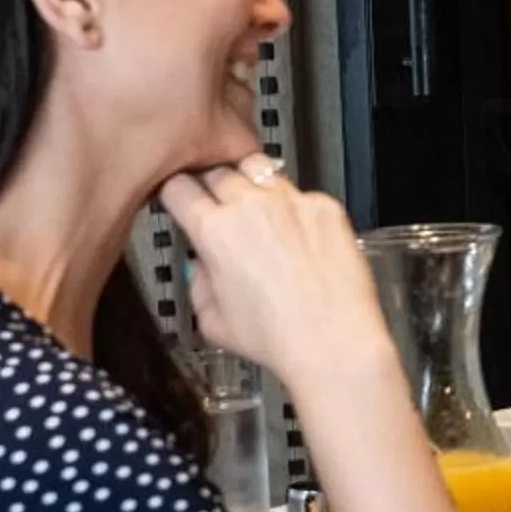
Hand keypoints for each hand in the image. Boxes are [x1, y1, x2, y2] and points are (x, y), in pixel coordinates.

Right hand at [157, 162, 395, 391]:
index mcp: (214, 230)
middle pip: (218, 171)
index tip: (182, 200)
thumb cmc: (276, 337)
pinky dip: (294, 208)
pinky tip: (299, 236)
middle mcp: (251, 206)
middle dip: (213, 188)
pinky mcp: (326, 207)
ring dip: (253, 188)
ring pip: (259, 171)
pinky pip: (301, 194)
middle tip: (221, 209)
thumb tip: (201, 263)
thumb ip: (197, 281)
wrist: (333, 341)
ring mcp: (292, 201)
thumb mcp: (211, 319)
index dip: (177, 194)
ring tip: (261, 217)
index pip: (178, 186)